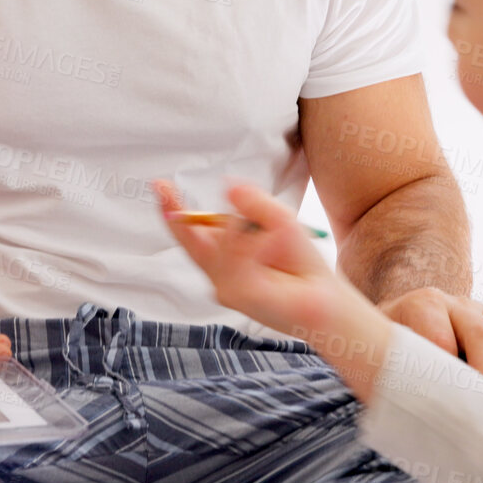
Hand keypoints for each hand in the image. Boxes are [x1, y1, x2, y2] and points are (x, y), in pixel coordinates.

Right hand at [155, 180, 377, 348]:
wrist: (322, 297)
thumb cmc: (300, 262)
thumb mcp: (279, 219)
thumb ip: (253, 203)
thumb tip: (228, 187)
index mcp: (224, 252)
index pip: (192, 229)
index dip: (173, 208)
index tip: (160, 185)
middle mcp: (218, 271)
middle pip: (187, 240)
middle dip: (175, 212)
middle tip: (163, 187)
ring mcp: (223, 285)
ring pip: (218, 245)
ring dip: (243, 230)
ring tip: (275, 234)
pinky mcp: (236, 294)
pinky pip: (236, 258)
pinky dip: (255, 245)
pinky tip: (273, 243)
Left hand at [377, 288, 482, 392]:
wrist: (407, 319)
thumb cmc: (395, 351)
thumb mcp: (382, 354)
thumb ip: (390, 374)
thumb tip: (403, 416)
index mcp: (419, 308)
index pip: (432, 327)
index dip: (441, 355)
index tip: (447, 392)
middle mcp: (457, 305)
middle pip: (478, 328)